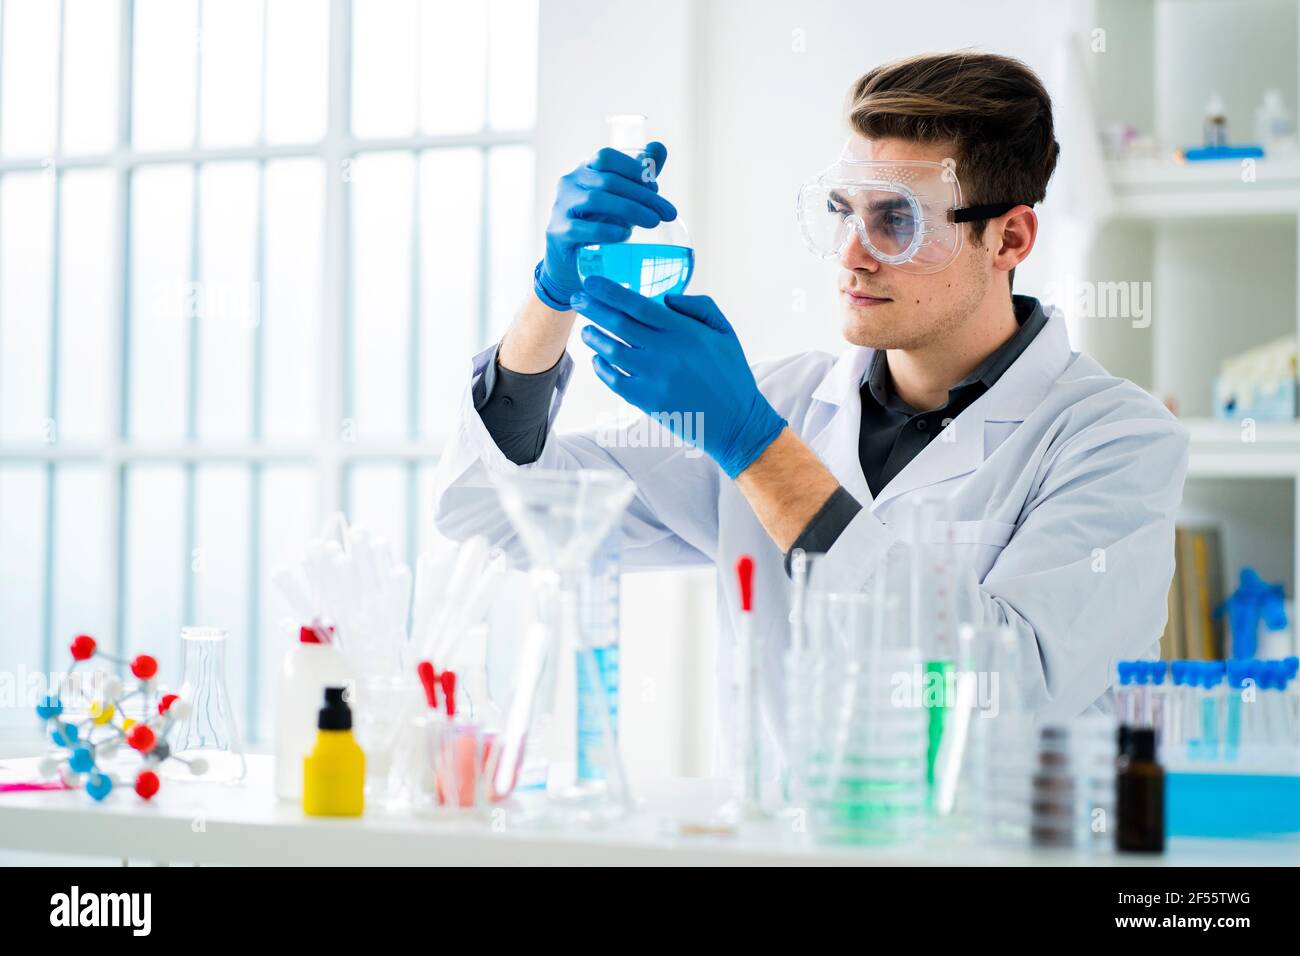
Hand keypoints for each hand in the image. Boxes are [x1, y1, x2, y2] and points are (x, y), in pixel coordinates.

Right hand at [533, 143, 676, 311]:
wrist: (572, 261)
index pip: (606, 157)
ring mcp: (561, 206)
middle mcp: (570, 183)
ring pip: (595, 200)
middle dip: (642, 195)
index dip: (632, 168)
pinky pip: (579, 228)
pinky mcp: (557, 232)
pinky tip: (624, 235)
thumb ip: (639, 175)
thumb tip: (659, 147)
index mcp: (585, 170)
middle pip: (607, 180)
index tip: (656, 188)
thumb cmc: (599, 223)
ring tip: (653, 222)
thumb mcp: (622, 198)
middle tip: (668, 213)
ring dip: (629, 209)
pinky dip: (604, 230)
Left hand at [572, 276, 786, 478]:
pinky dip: (601, 366)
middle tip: (577, 299)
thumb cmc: (731, 375)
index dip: (611, 291)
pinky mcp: (646, 400)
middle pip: (618, 323)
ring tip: (586, 329)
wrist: (736, 422)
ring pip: (611, 350)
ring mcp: (653, 377)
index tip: (591, 282)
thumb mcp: (725, 332)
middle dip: (593, 308)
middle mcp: (666, 352)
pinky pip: (614, 379)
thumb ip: (698, 307)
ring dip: (594, 336)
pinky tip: (598, 358)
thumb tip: (665, 298)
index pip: (639, 305)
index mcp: (685, 331)